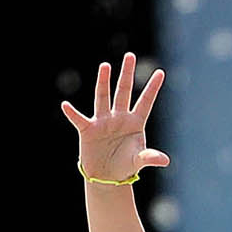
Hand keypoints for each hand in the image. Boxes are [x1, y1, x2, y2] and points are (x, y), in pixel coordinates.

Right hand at [61, 54, 169, 182]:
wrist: (107, 176)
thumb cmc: (125, 166)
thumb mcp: (138, 161)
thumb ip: (150, 158)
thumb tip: (165, 161)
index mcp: (135, 122)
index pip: (145, 102)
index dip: (152, 88)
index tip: (160, 72)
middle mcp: (119, 117)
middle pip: (123, 91)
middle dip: (126, 74)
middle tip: (129, 55)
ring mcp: (103, 122)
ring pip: (103, 97)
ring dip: (103, 82)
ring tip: (105, 66)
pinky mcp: (88, 130)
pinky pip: (79, 119)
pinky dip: (72, 113)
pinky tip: (66, 105)